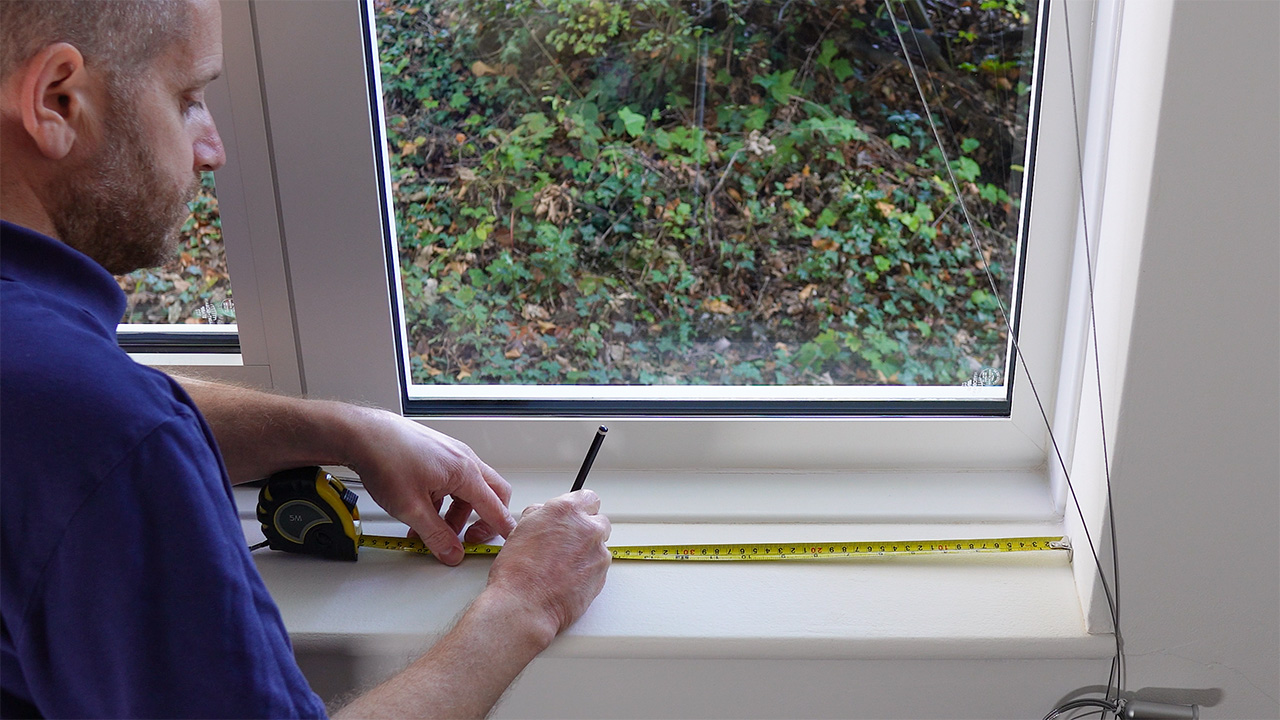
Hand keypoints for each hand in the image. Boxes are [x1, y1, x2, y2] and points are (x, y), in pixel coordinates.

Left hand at [338, 407, 516, 564]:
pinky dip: (445, 501)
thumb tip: (452, 552)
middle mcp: (463, 459)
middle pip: (491, 494)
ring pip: (468, 490)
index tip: (508, 541)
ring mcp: (451, 454)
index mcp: (464, 472)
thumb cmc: (385, 459)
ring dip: (457, 514)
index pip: (495, 506)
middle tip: (469, 538)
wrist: (362, 434)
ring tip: (434, 530)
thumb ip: (435, 535)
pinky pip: (452, 481)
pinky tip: (423, 512)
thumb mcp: (411, 508)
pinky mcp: (437, 453)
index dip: (503, 527)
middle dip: (484, 520)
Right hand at [485, 490, 611, 639]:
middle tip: (567, 545)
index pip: (588, 498)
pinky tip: (568, 579)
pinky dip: (588, 571)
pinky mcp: (603, 574)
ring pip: (599, 546)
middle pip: (599, 521)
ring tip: (563, 567)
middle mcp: (587, 528)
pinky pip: (599, 567)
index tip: (576, 517)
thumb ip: (542, 515)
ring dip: (587, 552)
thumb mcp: (521, 529)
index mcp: (566, 510)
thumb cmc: (517, 571)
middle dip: (586, 530)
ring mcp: (598, 551)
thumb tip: (546, 516)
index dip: (581, 509)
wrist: (524, 605)